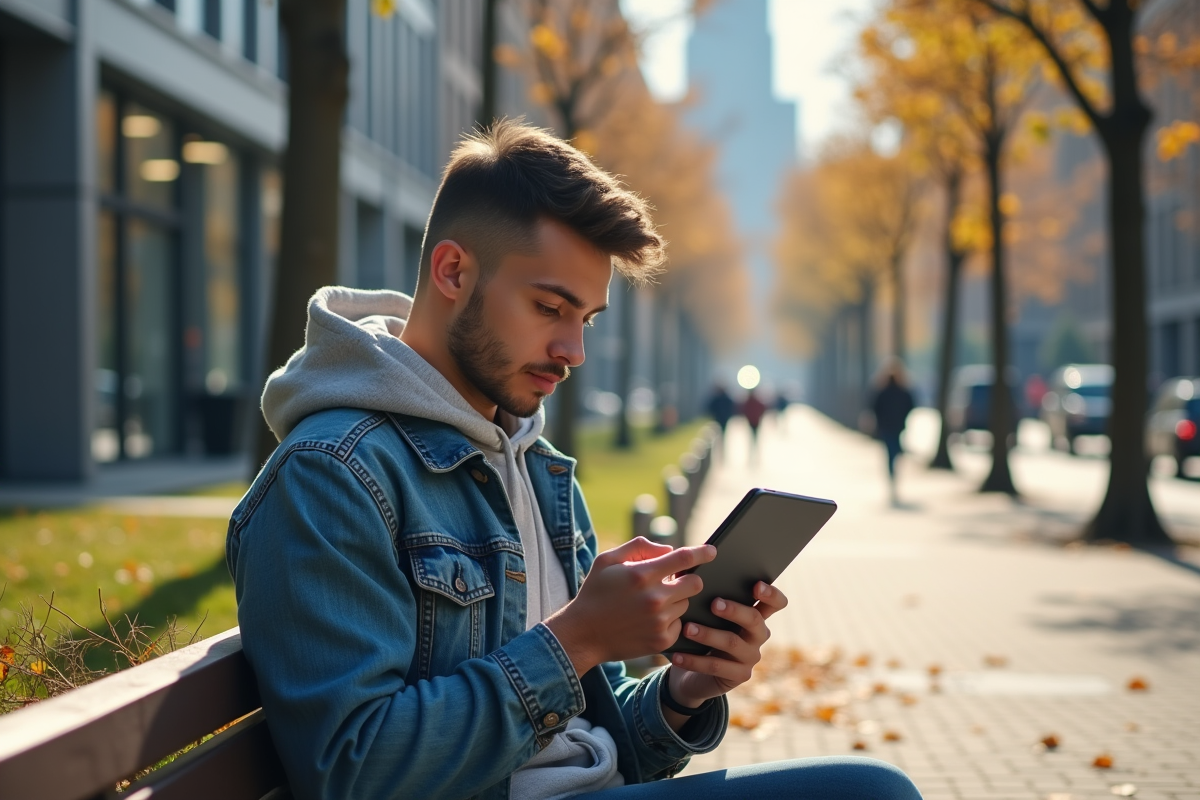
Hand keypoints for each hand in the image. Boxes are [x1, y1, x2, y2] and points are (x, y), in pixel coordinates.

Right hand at [545, 538, 715, 675]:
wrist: (582, 635)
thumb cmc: (594, 592)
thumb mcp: (607, 560)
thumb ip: (639, 547)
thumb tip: (668, 549)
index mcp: (642, 574)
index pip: (684, 559)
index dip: (702, 552)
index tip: (713, 550)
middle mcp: (654, 598)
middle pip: (695, 583)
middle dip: (688, 579)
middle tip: (673, 581)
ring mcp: (659, 621)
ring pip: (686, 603)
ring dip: (676, 600)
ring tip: (651, 604)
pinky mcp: (662, 640)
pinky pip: (681, 624)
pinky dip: (671, 620)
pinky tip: (651, 620)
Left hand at [666, 581, 788, 708]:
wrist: (691, 672)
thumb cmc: (699, 631)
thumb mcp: (701, 612)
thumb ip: (700, 592)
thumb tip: (686, 568)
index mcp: (754, 614)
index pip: (775, 603)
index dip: (771, 594)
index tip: (756, 585)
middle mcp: (757, 635)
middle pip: (754, 620)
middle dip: (734, 610)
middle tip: (713, 603)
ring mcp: (750, 656)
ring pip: (732, 643)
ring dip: (708, 634)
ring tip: (687, 628)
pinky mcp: (739, 676)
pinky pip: (716, 666)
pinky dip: (694, 660)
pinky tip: (677, 656)